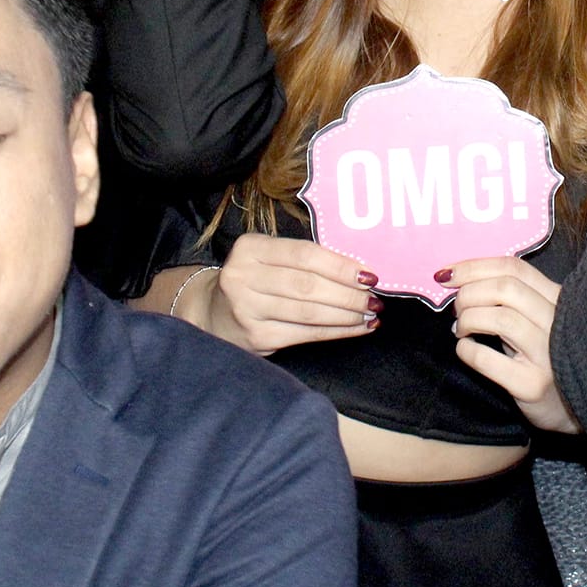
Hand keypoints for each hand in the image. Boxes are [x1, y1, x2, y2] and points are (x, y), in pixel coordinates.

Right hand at [203, 233, 377, 354]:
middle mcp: (243, 277)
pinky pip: (305, 335)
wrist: (211, 314)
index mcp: (250, 248)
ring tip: (370, 314)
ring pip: (309, 312)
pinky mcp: (256, 338)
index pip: (305, 255)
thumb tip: (359, 269)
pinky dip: (336, 331)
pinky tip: (356, 328)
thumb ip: (303, 259)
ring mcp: (247, 310)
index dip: (341, 266)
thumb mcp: (268, 258)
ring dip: (347, 315)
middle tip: (375, 299)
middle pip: (308, 285)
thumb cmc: (253, 280)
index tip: (370, 274)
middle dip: (349, 294)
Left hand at [444, 257, 580, 433]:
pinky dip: (467, 350)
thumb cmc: (546, 359)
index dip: (474, 266)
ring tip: (461, 330)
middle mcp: (557, 322)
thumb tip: (461, 281)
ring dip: (468, 319)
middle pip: (505, 288)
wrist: (573, 409)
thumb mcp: (537, 321)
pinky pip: (488, 359)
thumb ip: (511, 299)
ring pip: (500, 317)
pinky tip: (465, 350)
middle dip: (469, 293)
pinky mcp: (533, 385)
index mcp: (558, 299)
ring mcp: (548, 355)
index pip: (514, 268)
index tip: (447, 275)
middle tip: (457, 310)